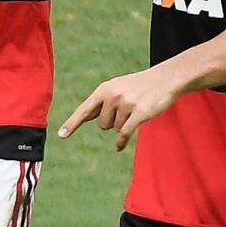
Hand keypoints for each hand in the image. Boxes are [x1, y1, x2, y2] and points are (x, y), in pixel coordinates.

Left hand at [57, 66, 184, 149]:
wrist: (164, 80)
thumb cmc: (138, 86)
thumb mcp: (116, 88)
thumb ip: (101, 102)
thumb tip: (85, 117)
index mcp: (103, 90)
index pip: (84, 110)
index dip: (72, 123)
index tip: (61, 135)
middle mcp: (112, 96)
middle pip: (102, 125)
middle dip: (112, 123)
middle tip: (125, 112)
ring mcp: (125, 104)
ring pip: (115, 129)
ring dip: (124, 125)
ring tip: (135, 111)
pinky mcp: (139, 113)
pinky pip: (124, 133)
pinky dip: (121, 142)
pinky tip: (119, 147)